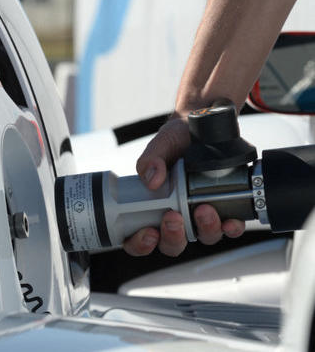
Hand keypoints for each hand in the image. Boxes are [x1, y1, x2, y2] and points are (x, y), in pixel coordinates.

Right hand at [123, 117, 245, 255]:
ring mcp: (200, 215)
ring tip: (204, 209)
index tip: (148, 233)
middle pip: (171, 244)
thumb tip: (151, 180)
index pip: (137, 237)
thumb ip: (150, 160)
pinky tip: (231, 220)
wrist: (204, 123)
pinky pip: (229, 228)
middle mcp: (175, 215)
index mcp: (151, 206)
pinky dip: (231, 228)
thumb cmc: (177, 138)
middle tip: (173, 218)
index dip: (139, 243)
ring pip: (202, 238)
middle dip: (173, 238)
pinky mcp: (225, 209)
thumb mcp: (161, 144)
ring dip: (204, 229)